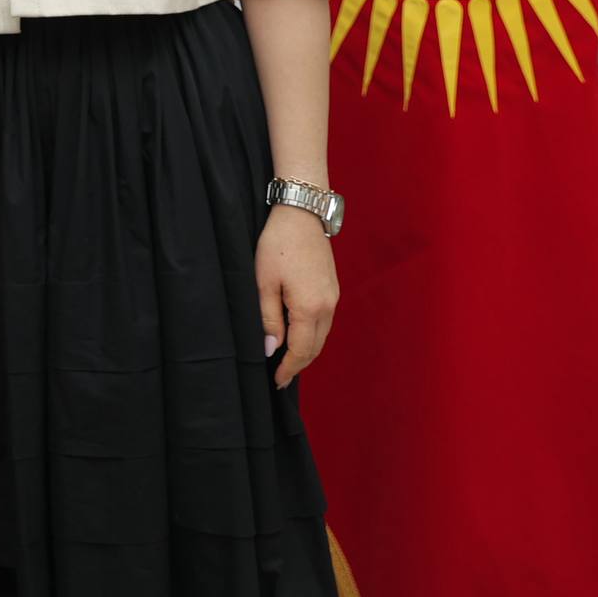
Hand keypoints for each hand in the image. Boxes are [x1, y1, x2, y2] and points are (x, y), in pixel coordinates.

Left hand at [255, 203, 338, 388]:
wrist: (301, 214)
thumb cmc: (277, 245)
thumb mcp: (263, 282)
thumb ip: (268, 318)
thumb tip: (271, 349)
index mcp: (309, 307)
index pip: (301, 350)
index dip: (289, 368)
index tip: (276, 382)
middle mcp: (328, 306)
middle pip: (315, 347)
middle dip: (298, 364)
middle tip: (280, 377)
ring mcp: (334, 297)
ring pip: (322, 336)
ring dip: (306, 351)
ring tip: (287, 361)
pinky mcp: (333, 289)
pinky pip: (325, 322)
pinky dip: (313, 335)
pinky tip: (298, 336)